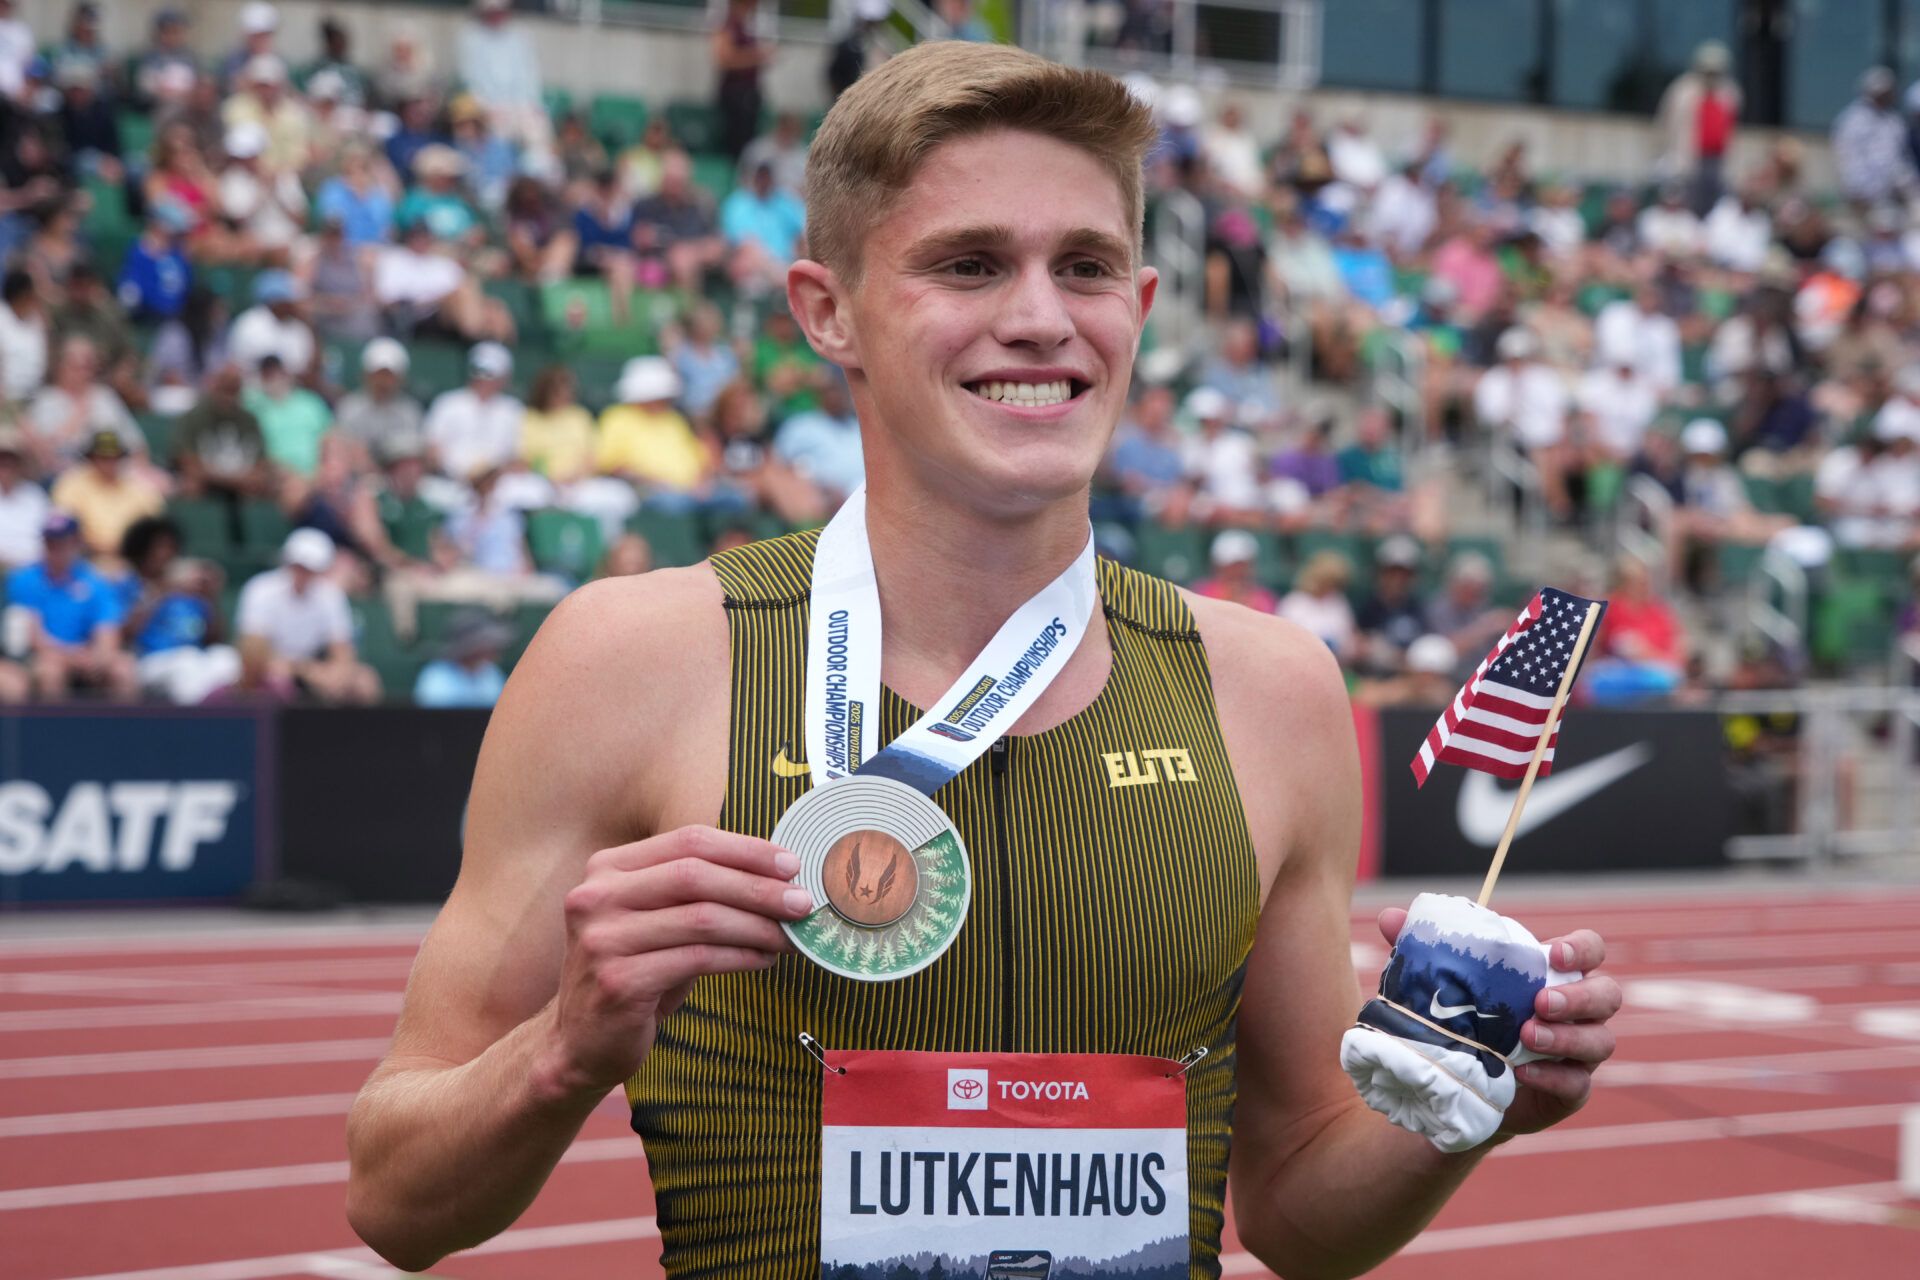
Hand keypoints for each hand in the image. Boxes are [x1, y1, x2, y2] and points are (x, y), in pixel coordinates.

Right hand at [544, 826, 811, 1096]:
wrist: (581, 1043)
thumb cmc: (634, 973)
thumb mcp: (657, 920)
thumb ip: (700, 893)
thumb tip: (778, 879)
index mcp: (608, 868)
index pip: (688, 840)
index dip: (745, 849)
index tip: (790, 864)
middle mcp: (597, 896)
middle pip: (696, 875)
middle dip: (758, 887)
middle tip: (801, 902)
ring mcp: (603, 938)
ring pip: (701, 918)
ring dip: (757, 926)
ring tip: (789, 937)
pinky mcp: (618, 980)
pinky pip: (697, 959)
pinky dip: (740, 957)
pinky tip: (763, 960)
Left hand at [1376, 909, 1620, 1140]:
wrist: (1462, 1082)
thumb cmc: (1464, 1016)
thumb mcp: (1444, 981)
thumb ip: (1423, 948)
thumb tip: (1390, 917)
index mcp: (1555, 974)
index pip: (1590, 951)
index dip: (1582, 950)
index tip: (1553, 954)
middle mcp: (1579, 1011)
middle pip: (1607, 995)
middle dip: (1579, 997)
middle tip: (1540, 1002)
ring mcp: (1579, 1052)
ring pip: (1599, 1041)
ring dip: (1567, 1037)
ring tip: (1526, 1035)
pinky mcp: (1570, 1090)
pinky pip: (1577, 1085)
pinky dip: (1553, 1078)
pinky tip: (1522, 1073)